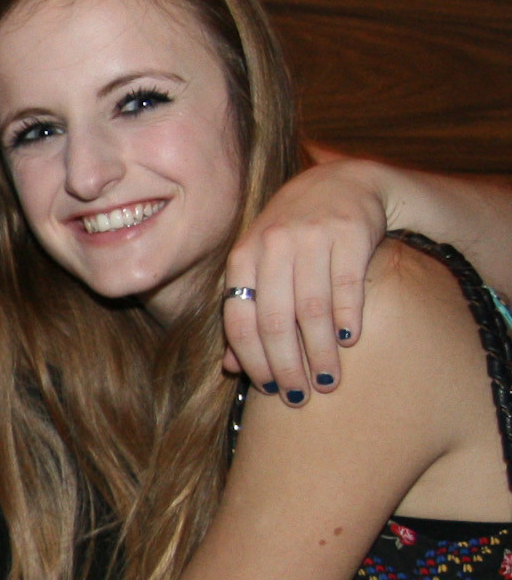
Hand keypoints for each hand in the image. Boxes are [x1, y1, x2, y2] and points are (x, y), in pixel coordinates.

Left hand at [224, 159, 383, 402]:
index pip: (239, 318)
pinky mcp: (350, 231)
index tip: (268, 389)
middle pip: (274, 319)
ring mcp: (311, 236)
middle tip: (299, 396)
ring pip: (311, 308)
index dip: (252, 359)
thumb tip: (229, 368)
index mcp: (242, 256)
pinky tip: (349, 341)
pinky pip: (346, 285)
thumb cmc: (294, 236)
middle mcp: (272, 245)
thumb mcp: (260, 264)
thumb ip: (245, 311)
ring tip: (327, 381)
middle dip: (286, 364)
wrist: (343, 183)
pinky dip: (346, 317)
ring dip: (319, 352)